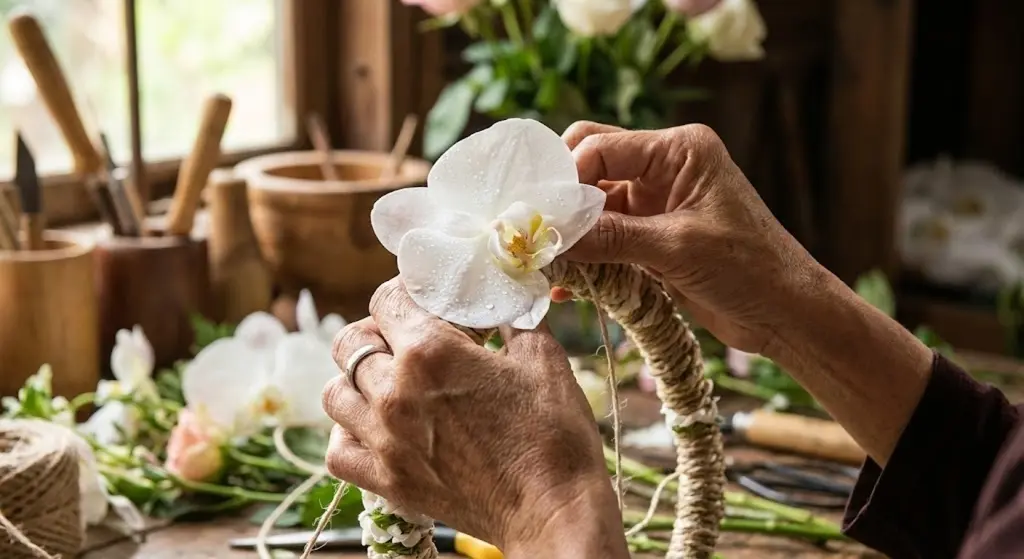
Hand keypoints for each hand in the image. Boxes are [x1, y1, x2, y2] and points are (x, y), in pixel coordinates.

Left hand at [322, 278, 628, 557]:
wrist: (553, 511)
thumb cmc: (554, 434)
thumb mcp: (542, 358)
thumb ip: (511, 320)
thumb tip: (500, 301)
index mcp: (431, 352)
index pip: (386, 300)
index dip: (405, 295)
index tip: (425, 305)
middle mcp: (395, 392)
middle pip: (351, 341)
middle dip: (378, 332)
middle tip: (409, 341)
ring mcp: (385, 441)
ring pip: (336, 393)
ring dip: (359, 380)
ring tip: (391, 384)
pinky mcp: (387, 481)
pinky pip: (338, 450)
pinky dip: (349, 433)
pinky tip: (377, 428)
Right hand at [556, 121, 932, 464]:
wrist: (787, 314)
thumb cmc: (750, 269)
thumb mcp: (676, 249)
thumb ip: (612, 238)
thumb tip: (550, 237)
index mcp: (678, 151)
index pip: (601, 146)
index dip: (565, 177)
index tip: (537, 215)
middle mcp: (664, 168)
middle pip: (590, 167)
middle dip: (561, 200)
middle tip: (532, 233)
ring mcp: (657, 203)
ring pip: (592, 207)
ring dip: (570, 234)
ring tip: (542, 264)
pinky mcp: (652, 237)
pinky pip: (604, 239)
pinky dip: (586, 259)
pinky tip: (567, 286)